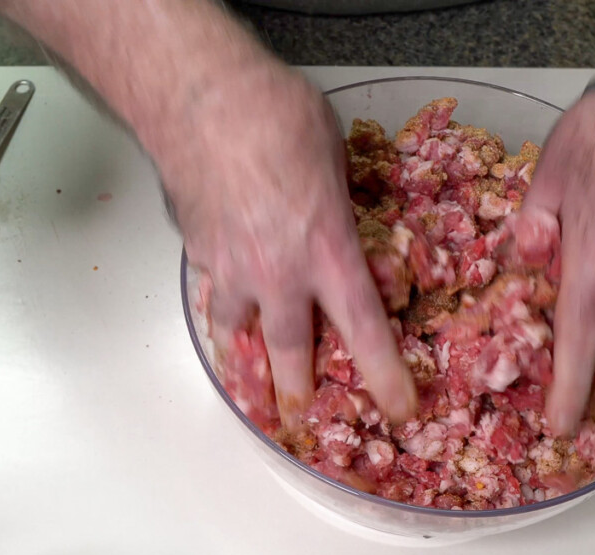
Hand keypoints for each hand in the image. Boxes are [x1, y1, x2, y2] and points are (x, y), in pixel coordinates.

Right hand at [156, 60, 416, 429]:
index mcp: (328, 250)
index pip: (364, 330)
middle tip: (299, 414)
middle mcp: (278, 273)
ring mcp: (231, 267)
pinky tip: (219, 299)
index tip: (396, 407)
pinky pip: (210, 289)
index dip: (383, 375)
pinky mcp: (197, 250)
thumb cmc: (274, 114)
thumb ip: (338, 199)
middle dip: (296, 390)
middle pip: (290, 352)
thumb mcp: (333, 157)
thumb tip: (334, 209)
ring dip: (246, 354)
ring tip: (248, 369)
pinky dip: (217, 301)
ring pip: (237, 331)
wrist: (200, 99)